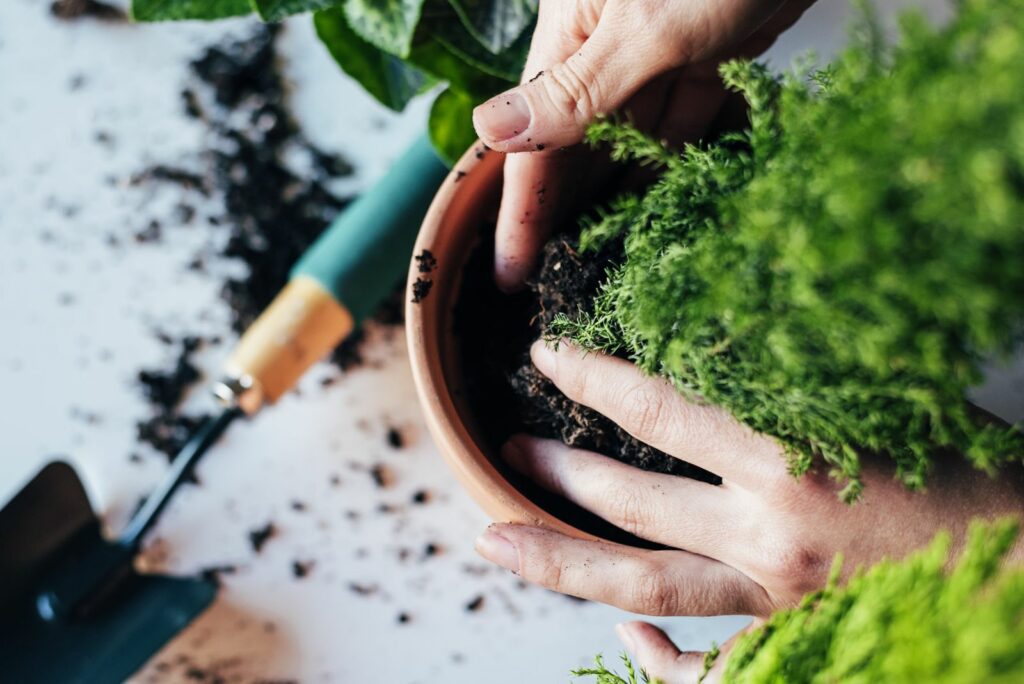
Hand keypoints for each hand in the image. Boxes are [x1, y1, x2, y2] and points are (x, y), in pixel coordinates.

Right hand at [472, 0, 815, 290]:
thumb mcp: (645, 29)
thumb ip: (574, 91)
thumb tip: (491, 129)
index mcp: (570, 32)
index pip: (531, 137)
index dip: (519, 208)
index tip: (509, 271)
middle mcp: (603, 46)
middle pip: (572, 143)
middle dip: (562, 209)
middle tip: (553, 277)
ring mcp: (655, 52)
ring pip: (623, 137)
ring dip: (611, 192)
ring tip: (596, 256)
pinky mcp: (705, 56)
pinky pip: (676, 120)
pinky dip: (667, 159)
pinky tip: (654, 201)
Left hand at [475, 341, 1023, 682]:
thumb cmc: (969, 473)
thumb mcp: (879, 402)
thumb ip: (793, 382)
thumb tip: (717, 343)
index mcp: (791, 459)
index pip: (657, 409)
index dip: (589, 376)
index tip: (545, 355)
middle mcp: (770, 534)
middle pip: (628, 501)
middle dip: (555, 472)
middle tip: (505, 449)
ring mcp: (775, 600)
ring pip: (642, 583)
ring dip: (559, 560)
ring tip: (495, 538)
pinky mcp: (795, 642)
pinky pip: (707, 673)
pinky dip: (658, 662)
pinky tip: (623, 639)